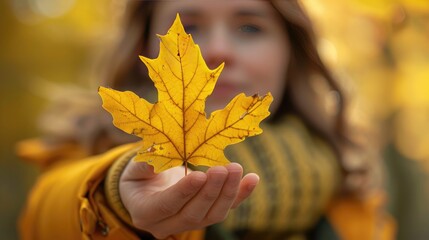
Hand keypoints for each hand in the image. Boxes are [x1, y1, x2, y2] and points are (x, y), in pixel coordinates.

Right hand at [119, 160, 258, 238]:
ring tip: (236, 168)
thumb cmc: (139, 176)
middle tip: (223, 169)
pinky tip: (253, 178)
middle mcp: (168, 224)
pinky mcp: (207, 215)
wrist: (148, 190)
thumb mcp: (133, 168)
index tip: (200, 175)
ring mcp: (190, 223)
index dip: (185, 192)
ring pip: (213, 215)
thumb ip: (144, 165)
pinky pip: (226, 208)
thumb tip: (156, 158)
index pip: (167, 205)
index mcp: (146, 212)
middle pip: (194, 213)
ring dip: (228, 192)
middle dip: (211, 191)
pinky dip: (241, 194)